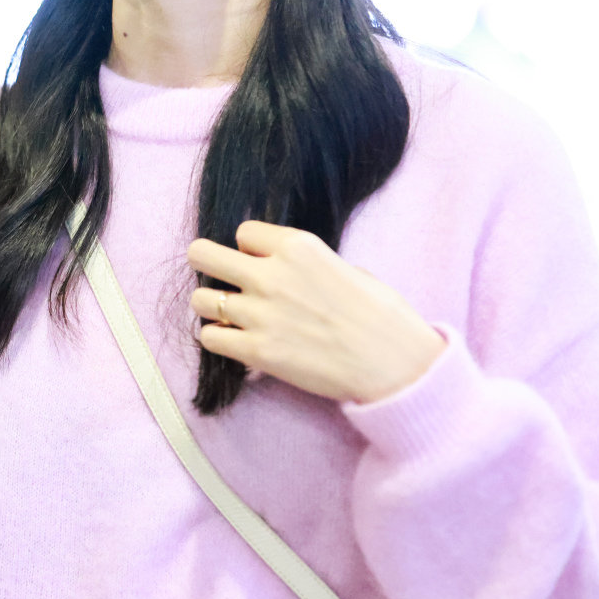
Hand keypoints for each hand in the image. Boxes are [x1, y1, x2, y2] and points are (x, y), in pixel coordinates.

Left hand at [187, 221, 442, 404]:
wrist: (397, 366)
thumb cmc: (382, 316)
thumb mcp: (346, 268)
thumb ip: (306, 264)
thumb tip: (284, 268)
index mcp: (298, 246)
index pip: (244, 232)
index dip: (250, 249)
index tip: (261, 264)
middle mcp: (272, 274)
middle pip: (202, 253)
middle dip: (209, 264)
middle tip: (223, 280)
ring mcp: (260, 313)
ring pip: (200, 298)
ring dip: (212, 306)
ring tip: (231, 316)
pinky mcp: (257, 351)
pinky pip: (209, 337)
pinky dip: (219, 339)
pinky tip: (237, 342)